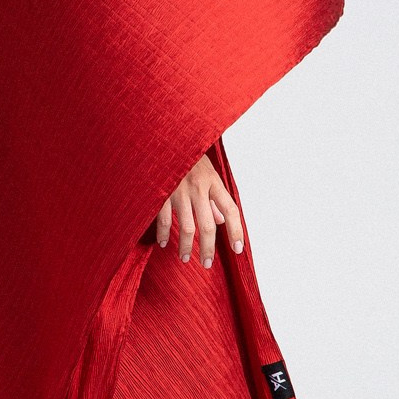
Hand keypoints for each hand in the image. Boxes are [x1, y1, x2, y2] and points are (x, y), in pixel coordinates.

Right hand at [154, 154, 244, 268]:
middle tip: (206, 264)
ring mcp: (178, 190)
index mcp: (212, 181)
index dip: (236, 231)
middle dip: (208, 249)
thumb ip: (214, 197)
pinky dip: (164, 234)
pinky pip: (164, 219)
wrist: (163, 135)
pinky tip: (165, 244)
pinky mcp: (160, 192)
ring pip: (186, 227)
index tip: (238, 249)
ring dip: (185, 247)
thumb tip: (221, 221)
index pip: (230, 210)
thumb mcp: (206, 170)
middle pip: (208, 226)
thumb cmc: (186, 153)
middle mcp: (198, 187)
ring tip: (185, 258)